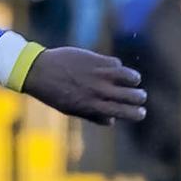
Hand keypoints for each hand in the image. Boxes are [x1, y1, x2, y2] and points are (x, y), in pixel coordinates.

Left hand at [20, 46, 147, 124]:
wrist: (39, 71)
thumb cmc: (54, 93)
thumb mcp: (70, 109)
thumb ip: (92, 115)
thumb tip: (112, 121)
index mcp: (93, 106)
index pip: (123, 112)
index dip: (136, 113)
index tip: (141, 113)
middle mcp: (99, 91)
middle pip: (132, 95)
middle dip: (139, 97)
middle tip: (139, 96)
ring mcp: (99, 74)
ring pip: (130, 77)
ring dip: (133, 80)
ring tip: (132, 80)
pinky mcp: (97, 59)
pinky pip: (116, 63)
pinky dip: (117, 67)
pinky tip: (113, 69)